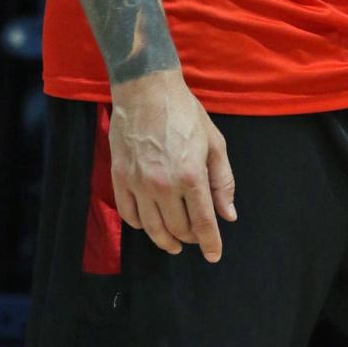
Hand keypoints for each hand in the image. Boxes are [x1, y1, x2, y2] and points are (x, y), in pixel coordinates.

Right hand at [109, 70, 236, 260]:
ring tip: (175, 244)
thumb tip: (227, 215)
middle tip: (197, 240)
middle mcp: (163, 185)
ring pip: (152, 227)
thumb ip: (222, 183)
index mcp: (191, 176)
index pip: (202, 222)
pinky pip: (128, 213)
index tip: (215, 256)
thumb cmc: (185, 114)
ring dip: (165, 240)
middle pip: (178, 228)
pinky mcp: (120, 177)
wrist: (146, 91)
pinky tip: (150, 225)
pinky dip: (140, 225)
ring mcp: (138, 183)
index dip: (211, 243)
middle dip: (191, 239)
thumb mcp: (215, 144)